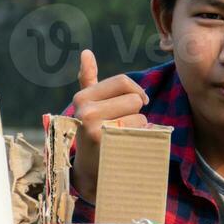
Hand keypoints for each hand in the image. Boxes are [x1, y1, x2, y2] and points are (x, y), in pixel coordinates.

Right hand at [70, 48, 148, 201]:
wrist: (89, 171)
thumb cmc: (93, 132)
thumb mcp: (88, 106)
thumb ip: (88, 79)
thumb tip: (86, 52)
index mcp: (82, 97)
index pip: (123, 82)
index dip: (136, 91)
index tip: (139, 102)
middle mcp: (85, 111)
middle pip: (134, 99)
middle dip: (136, 112)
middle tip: (123, 125)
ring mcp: (95, 128)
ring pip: (140, 117)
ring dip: (139, 127)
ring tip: (123, 136)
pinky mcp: (109, 144)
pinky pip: (140, 132)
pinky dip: (141, 137)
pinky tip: (128, 145)